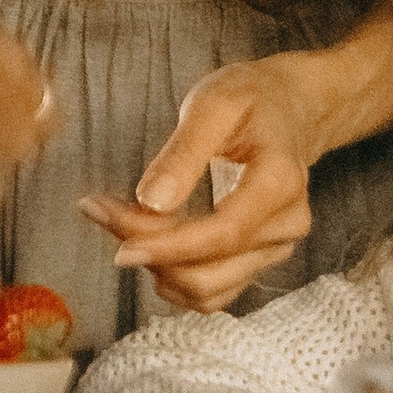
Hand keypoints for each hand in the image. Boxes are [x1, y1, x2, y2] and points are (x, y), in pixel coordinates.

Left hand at [78, 53, 319, 310]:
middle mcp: (285, 224)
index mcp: (280, 182)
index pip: (224, 233)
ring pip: (207, 289)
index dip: (169, 245)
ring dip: (158, 267)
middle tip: (105, 212)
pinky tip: (150, 245)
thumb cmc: (250, 99)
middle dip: (152, 252)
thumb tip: (152, 201)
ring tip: (123, 223)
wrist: (287, 109)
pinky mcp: (259, 260)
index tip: (120, 240)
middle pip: (211, 269)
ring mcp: (275, 247)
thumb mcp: (214, 104)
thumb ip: (183, 152)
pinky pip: (213, 292)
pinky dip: (174, 277)